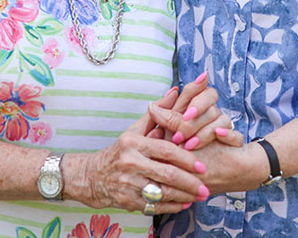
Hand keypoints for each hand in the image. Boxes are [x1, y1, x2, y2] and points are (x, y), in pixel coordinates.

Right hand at [66, 88, 209, 213]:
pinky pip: (154, 207)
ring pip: (161, 193)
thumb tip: (176, 91)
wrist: (91, 175)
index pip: (165, 151)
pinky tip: (184, 205)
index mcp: (134, 143)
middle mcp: (130, 164)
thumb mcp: (135, 129)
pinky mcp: (126, 202)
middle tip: (206, 186)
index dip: (186, 158)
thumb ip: (158, 112)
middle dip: (189, 182)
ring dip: (184, 197)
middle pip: (166, 174)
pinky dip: (171, 207)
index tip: (202, 165)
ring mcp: (127, 185)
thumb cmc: (120, 150)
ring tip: (199, 196)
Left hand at [148, 72, 242, 150]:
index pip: (199, 91)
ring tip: (190, 145)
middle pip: (211, 103)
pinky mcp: (236, 146)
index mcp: (197, 111)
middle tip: (180, 134)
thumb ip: (166, 121)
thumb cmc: (186, 158)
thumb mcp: (172, 140)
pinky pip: (237, 136)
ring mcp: (225, 131)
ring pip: (222, 119)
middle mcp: (211, 117)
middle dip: (196, 117)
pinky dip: (229, 135)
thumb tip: (152, 105)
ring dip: (205, 131)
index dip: (193, 96)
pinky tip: (219, 135)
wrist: (211, 180)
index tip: (185, 113)